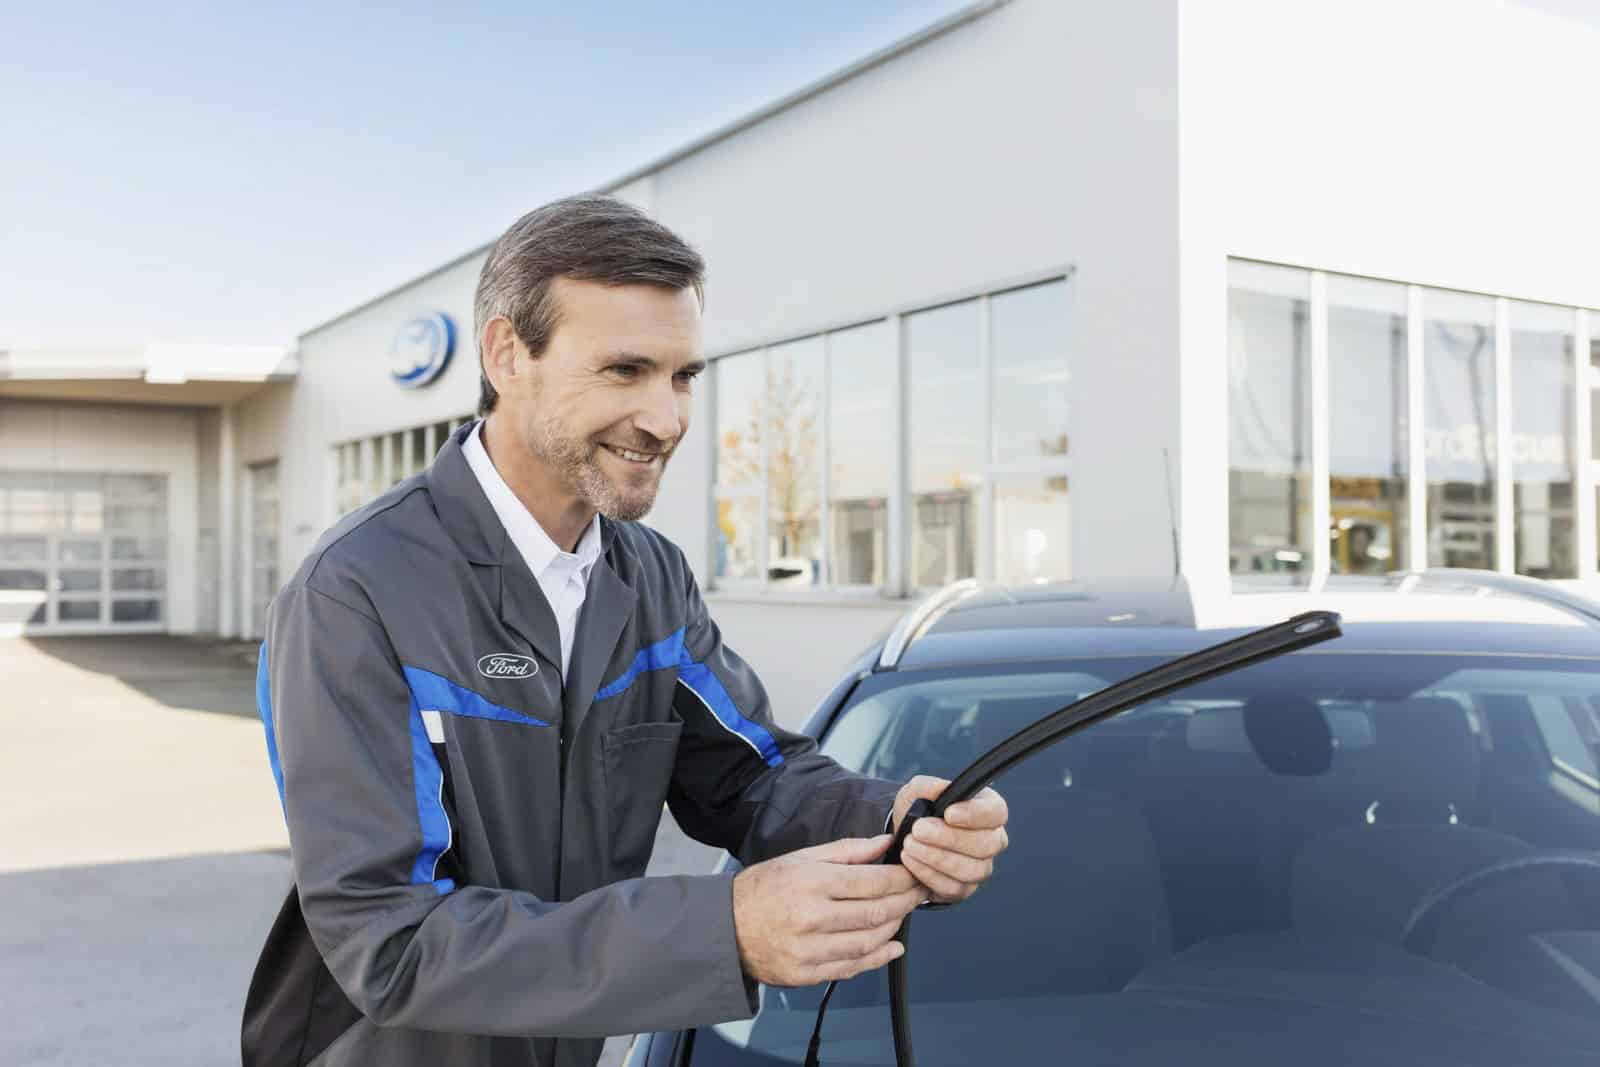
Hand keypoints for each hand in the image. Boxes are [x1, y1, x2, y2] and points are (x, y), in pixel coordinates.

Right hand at [732, 835, 923, 986]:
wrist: (724, 928)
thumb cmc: (762, 888)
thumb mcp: (801, 858)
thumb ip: (847, 851)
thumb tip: (885, 844)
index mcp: (810, 882)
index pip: (871, 881)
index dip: (901, 879)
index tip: (915, 875)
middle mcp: (810, 917)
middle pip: (875, 913)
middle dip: (905, 902)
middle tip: (918, 894)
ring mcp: (807, 950)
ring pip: (868, 942)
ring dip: (894, 928)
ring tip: (902, 915)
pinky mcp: (805, 974)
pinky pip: (852, 968)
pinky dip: (877, 958)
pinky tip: (891, 946)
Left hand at [891, 775, 1008, 903]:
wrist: (904, 840)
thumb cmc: (919, 812)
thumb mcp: (916, 792)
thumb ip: (927, 786)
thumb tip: (940, 789)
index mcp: (987, 810)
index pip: (997, 811)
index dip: (976, 814)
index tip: (948, 814)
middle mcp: (991, 840)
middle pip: (987, 844)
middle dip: (950, 838)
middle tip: (919, 830)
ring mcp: (980, 868)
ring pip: (971, 869)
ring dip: (936, 858)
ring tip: (910, 845)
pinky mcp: (964, 889)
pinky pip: (953, 887)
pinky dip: (928, 874)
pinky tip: (911, 861)